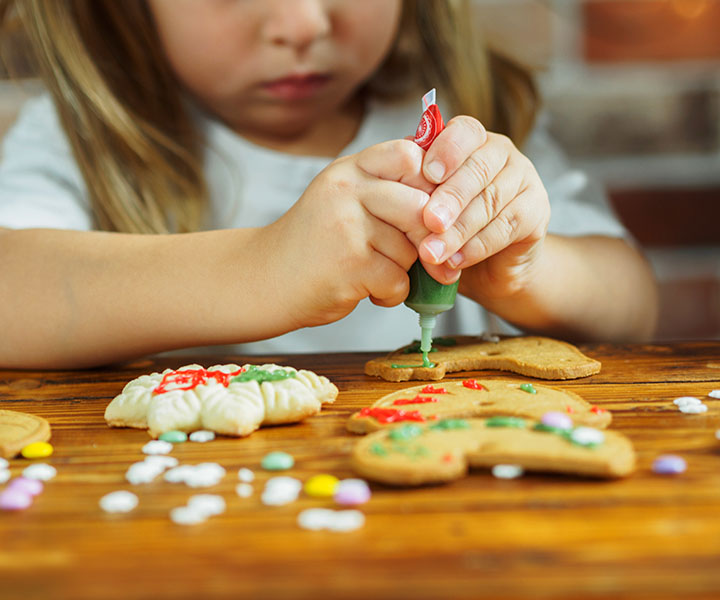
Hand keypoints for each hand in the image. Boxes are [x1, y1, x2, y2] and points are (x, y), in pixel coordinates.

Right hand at [263, 139, 433, 328]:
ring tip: (376, 273)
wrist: (266, 279)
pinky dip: (391, 294)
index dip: (429, 184)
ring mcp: (347, 227)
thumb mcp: (341, 197)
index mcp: (350, 170)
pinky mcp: (350, 266)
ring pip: (412, 249)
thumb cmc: (314, 242)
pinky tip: (369, 290)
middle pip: (421, 207)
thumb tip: (444, 189)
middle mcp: (348, 191)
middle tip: (420, 255)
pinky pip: (398, 280)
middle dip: (426, 238)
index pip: (408, 155)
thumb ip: (383, 186)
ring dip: (403, 271)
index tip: (425, 210)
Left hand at [416, 116, 550, 299]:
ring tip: (433, 252)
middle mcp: (501, 153)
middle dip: (451, 197)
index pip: (464, 131)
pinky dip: (477, 246)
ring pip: (492, 200)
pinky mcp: (538, 212)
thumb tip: (393, 177)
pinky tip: (455, 261)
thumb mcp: (424, 204)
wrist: (486, 267)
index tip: (427, 173)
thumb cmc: (445, 227)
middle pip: (478, 168)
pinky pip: (507, 226)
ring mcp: (524, 180)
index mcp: (471, 140)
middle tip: (429, 221)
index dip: (447, 150)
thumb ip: (415, 188)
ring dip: (459, 229)